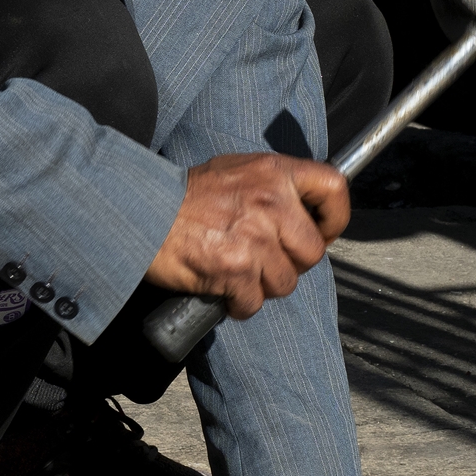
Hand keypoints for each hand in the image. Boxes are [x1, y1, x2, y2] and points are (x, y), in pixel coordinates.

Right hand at [145, 153, 349, 318]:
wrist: (141, 213)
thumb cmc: (182, 195)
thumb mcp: (233, 171)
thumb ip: (271, 187)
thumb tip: (301, 213)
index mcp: (274, 172)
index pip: (333, 188)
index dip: (334, 218)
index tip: (321, 232)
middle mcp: (271, 202)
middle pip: (312, 252)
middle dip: (290, 264)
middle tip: (263, 261)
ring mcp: (255, 237)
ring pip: (284, 283)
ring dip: (261, 286)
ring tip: (235, 272)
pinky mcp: (236, 269)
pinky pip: (253, 302)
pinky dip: (237, 304)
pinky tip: (221, 289)